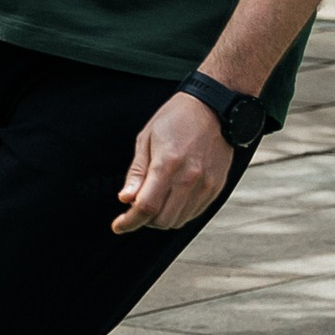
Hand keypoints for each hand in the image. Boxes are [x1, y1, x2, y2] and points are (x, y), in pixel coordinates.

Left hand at [113, 91, 236, 234]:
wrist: (214, 108)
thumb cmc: (177, 118)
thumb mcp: (146, 138)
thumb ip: (137, 173)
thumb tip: (126, 198)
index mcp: (167, 164)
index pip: (145, 207)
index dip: (129, 222)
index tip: (118, 226)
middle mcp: (189, 178)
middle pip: (162, 220)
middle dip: (144, 220)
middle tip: (137, 206)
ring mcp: (205, 185)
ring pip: (178, 221)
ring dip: (162, 218)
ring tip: (156, 201)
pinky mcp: (216, 187)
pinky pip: (194, 213)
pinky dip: (179, 213)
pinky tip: (172, 198)